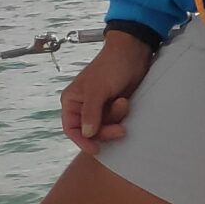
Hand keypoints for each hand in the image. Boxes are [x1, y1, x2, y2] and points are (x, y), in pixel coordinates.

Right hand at [59, 34, 152, 154]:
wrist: (133, 53)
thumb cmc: (111, 67)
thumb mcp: (98, 90)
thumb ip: (91, 112)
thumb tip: (86, 133)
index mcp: (72, 101)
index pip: (71, 128)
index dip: (82, 141)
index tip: (96, 150)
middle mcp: (83, 106)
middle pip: (91, 131)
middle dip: (106, 131)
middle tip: (121, 130)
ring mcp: (100, 106)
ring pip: (106, 126)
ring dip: (116, 118)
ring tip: (124, 102)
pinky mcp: (114, 105)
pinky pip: (116, 120)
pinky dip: (122, 115)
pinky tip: (126, 102)